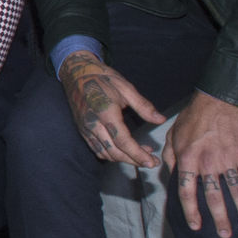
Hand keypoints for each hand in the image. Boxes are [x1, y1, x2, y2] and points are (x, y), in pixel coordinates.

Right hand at [58, 52, 161, 167]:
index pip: (123, 141)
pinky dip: (111, 155)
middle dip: (134, 161)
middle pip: (114, 152)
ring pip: (105, 154)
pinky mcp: (83, 131)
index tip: (152, 161)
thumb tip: (160, 120)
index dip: (138, 154)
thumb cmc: (102, 78)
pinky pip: (97, 149)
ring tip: (140, 157)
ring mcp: (86, 129)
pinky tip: (123, 152)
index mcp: (106, 113)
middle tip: (151, 163)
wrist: (77, 74)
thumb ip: (144, 106)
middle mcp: (94, 124)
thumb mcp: (126, 88)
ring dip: (124, 160)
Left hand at [166, 91, 237, 235]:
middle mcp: (207, 163)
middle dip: (220, 219)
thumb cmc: (193, 116)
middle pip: (213, 197)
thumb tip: (170, 177)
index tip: (196, 226)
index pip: (186, 192)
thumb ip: (170, 157)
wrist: (219, 98)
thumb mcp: (172, 134)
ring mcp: (228, 159)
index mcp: (187, 159)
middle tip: (225, 234)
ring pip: (236, 191)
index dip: (190, 211)